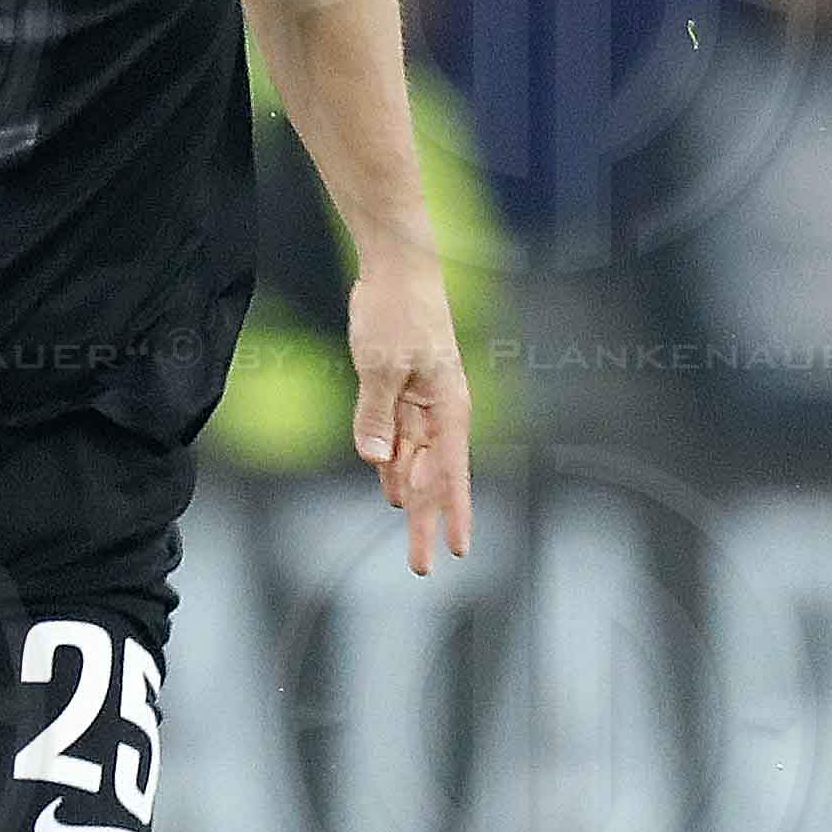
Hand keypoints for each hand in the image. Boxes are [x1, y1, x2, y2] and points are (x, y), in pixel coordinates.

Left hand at [344, 249, 472, 576]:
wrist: (396, 265)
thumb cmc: (397, 309)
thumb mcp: (381, 364)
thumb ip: (376, 415)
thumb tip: (376, 462)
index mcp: (447, 406)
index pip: (450, 472)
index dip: (453, 513)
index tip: (456, 550)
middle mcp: (438, 410)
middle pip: (433, 477)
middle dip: (427, 522)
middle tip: (421, 567)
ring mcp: (420, 401)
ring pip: (413, 461)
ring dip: (410, 497)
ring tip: (410, 540)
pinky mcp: (400, 390)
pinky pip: (397, 438)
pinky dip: (392, 465)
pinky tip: (389, 489)